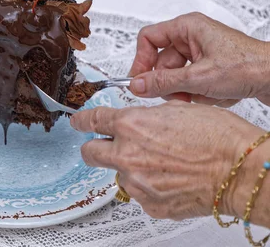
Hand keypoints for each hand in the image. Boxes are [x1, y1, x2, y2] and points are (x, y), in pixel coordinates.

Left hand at [71, 101, 264, 219]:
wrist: (240, 170)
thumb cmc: (218, 138)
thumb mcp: (176, 110)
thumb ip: (147, 116)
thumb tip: (138, 121)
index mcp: (131, 125)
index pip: (92, 120)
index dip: (81, 120)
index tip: (76, 122)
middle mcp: (127, 154)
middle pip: (90, 153)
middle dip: (93, 148)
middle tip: (103, 146)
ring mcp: (136, 182)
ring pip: (118, 174)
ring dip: (129, 168)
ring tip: (159, 165)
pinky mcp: (149, 204)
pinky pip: (139, 194)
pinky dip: (148, 187)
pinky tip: (170, 180)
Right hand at [128, 12, 269, 106]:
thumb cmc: (248, 66)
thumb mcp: (198, 78)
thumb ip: (163, 82)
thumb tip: (136, 85)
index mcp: (187, 27)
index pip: (149, 39)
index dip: (141, 60)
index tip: (139, 81)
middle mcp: (192, 37)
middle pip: (162, 62)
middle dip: (169, 83)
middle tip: (176, 96)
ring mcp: (202, 53)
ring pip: (176, 76)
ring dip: (186, 90)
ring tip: (202, 96)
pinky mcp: (210, 67)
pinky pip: (191, 82)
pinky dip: (200, 92)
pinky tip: (216, 95)